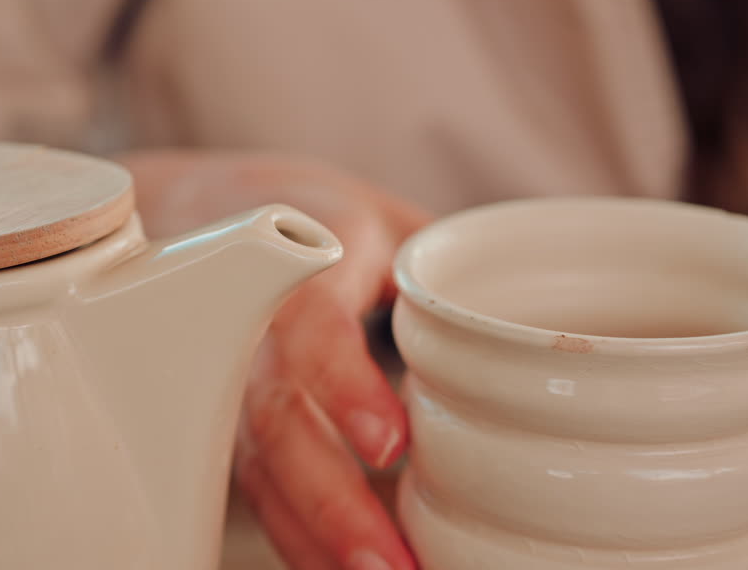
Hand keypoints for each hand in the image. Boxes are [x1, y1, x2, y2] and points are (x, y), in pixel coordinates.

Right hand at [119, 150, 428, 569]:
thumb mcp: (390, 221)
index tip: (392, 446)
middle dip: (331, 501)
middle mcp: (255, 327)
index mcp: (307, 261)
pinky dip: (300, 541)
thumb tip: (539, 338)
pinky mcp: (231, 427)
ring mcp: (232, 384)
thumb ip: (451, 274)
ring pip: (258, 471)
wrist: (208, 213)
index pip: (313, 324)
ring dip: (315, 539)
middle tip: (391, 563)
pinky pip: (259, 492)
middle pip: (277, 422)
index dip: (345, 384)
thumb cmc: (319, 220)